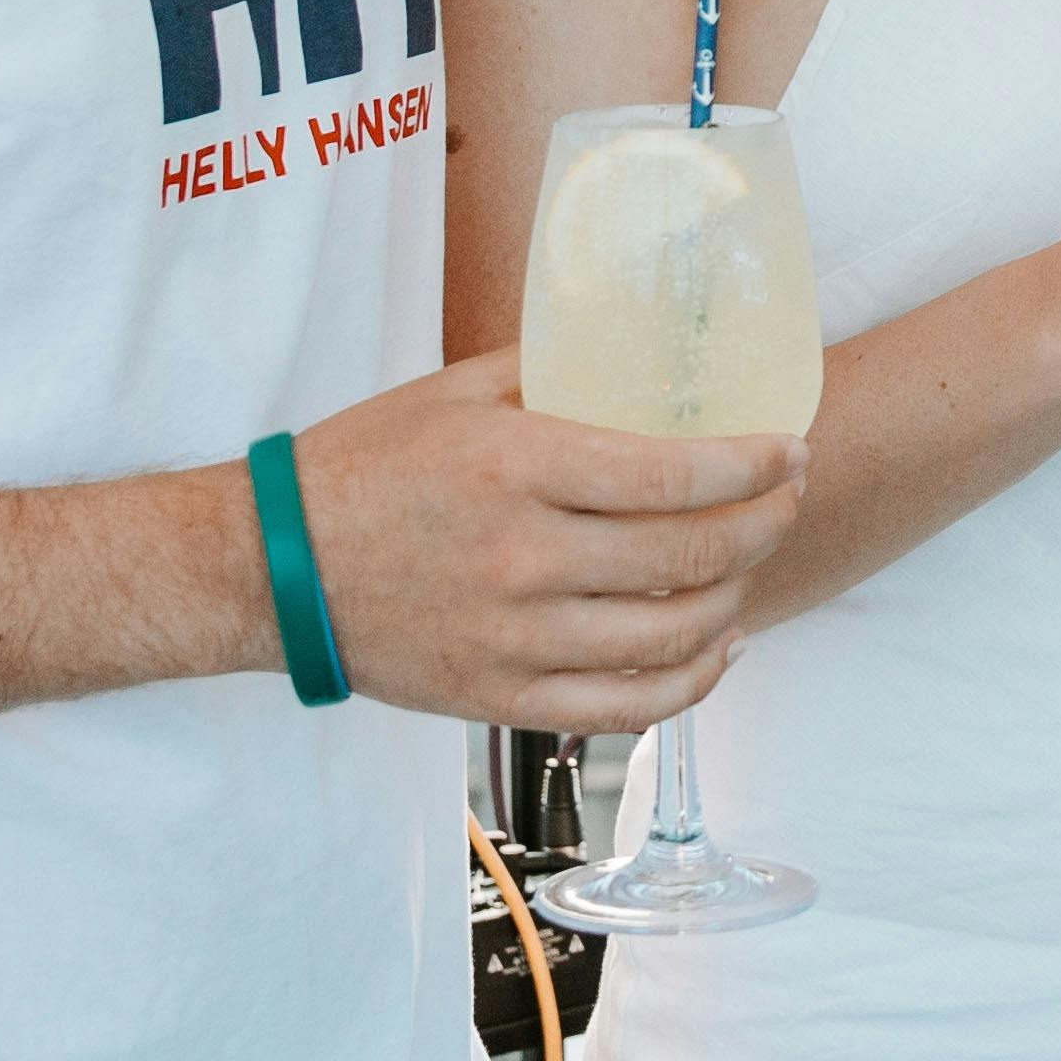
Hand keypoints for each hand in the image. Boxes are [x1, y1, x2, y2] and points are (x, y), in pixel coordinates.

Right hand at [281, 349, 800, 740]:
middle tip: (788, 498)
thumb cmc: (362, 466)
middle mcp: (521, 557)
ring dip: (736, 597)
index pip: (674, 473)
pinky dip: (692, 682)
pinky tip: (717, 646)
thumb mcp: (452, 393)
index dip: (753, 465)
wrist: (270, 568)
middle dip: (767, 523)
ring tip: (751, 564)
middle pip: (690, 555)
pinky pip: (627, 708)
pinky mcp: (499, 698)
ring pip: (672, 635)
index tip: (791, 450)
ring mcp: (513, 639)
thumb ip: (550, 372)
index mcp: (515, 467)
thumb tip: (642, 353)